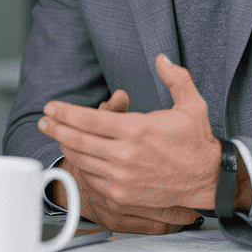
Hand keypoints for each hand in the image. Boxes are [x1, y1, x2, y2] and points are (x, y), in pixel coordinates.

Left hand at [39, 55, 220, 214]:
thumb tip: (161, 57)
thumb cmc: (196, 141)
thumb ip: (175, 78)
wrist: (207, 179)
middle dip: (56, 128)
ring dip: (66, 146)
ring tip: (57, 135)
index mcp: (136, 129)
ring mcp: (122, 177)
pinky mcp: (122, 194)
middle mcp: (125, 154)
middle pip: (78, 140)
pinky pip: (91, 178)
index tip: (50, 107)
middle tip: (44, 120)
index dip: (65, 112)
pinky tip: (77, 156)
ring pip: (82, 159)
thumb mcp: (192, 104)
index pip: (88, 119)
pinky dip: (81, 166)